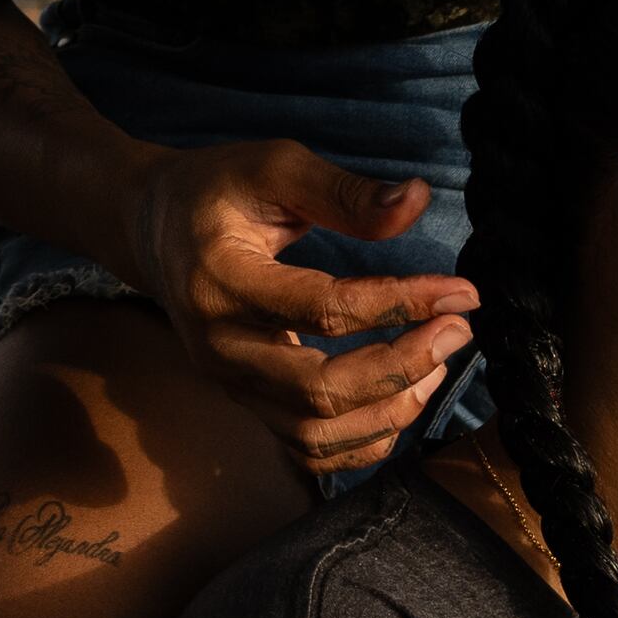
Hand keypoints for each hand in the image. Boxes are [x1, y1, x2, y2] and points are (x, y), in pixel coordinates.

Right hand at [122, 137, 475, 475]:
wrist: (154, 228)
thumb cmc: (218, 190)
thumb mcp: (274, 167)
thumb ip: (344, 192)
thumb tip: (416, 200)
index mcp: (222, 280)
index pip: (323, 310)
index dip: (400, 303)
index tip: (462, 291)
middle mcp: (218, 345)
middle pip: (320, 388)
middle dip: (403, 366)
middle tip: (459, 331)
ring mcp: (228, 383)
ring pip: (316, 432)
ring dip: (390, 409)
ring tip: (437, 365)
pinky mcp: (244, 402)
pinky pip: (307, 450)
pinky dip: (363, 441)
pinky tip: (403, 402)